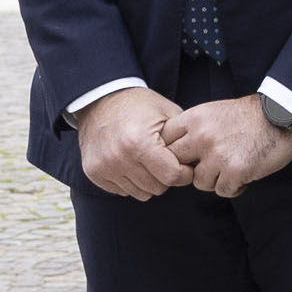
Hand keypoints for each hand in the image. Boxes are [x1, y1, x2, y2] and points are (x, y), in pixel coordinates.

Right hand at [73, 87, 190, 199]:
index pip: (172, 176)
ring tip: (147, 160)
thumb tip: (197, 162)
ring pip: (140, 193)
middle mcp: (120, 158)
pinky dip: (130, 181)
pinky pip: (122, 191)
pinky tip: (130, 162)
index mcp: (140, 142)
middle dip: (166, 177)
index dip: (184, 173)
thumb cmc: (138, 105)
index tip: (185, 165)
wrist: (100, 99)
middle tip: (164, 160)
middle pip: (157, 188)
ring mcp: (104, 167)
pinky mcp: (93, 172)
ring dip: (148, 181)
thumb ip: (184, 137)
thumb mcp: (167, 112)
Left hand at [159, 93, 291, 197]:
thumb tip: (176, 152)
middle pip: (176, 164)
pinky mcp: (235, 170)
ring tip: (230, 170)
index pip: (164, 141)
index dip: (171, 153)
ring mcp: (217, 154)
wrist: (281, 115)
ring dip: (215, 180)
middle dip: (190, 169)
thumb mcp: (213, 112)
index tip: (185, 156)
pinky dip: (234, 186)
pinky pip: (222, 190)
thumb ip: (193, 129)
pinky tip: (244, 175)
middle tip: (207, 168)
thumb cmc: (249, 115)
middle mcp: (201, 136)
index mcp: (194, 119)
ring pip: (199, 182)